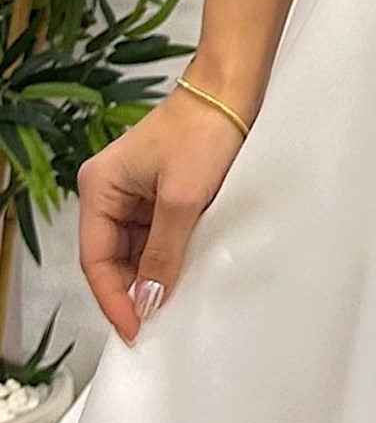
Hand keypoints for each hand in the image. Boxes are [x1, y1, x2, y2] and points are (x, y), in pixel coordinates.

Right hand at [78, 86, 246, 342]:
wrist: (233, 93)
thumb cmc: (203, 135)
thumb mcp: (183, 200)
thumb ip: (162, 253)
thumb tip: (147, 301)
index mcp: (100, 188)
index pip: (96, 259)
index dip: (113, 298)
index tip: (134, 330)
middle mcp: (109, 192)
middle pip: (112, 258)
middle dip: (132, 290)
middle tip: (155, 326)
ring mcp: (134, 193)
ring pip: (135, 250)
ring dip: (151, 275)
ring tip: (172, 306)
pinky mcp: (159, 193)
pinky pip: (155, 236)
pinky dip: (167, 257)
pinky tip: (182, 277)